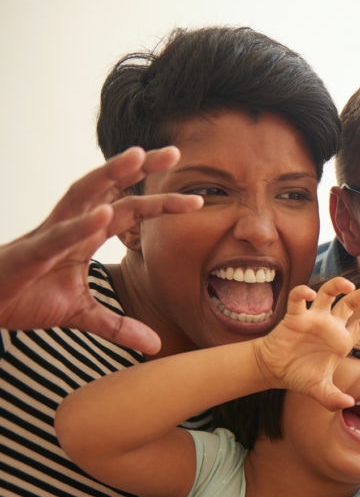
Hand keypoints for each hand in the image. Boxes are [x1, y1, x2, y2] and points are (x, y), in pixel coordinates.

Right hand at [0, 147, 202, 353]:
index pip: (129, 210)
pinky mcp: (32, 254)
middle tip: (174, 152)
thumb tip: (156, 344)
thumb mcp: (82, 314)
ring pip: (82, 195)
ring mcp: (50, 234)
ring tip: (138, 156)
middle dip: (140, 168)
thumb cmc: (27, 297)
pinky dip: (81, 225)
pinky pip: (58, 236)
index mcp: (86, 234)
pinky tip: (103, 214)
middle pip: (109, 188)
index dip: (160, 202)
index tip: (197, 201)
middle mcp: (71, 225)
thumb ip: (119, 326)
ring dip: (110, 174)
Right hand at [253, 277, 359, 408]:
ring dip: (337, 285)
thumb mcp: (321, 391)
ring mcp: (313, 318)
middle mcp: (329, 325)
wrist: (274, 371)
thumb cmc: (300, 376)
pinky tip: (309, 294)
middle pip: (350, 303)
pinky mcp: (294, 317)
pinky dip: (303, 293)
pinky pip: (298, 299)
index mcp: (341, 340)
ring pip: (328, 293)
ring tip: (348, 285)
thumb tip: (349, 405)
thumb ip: (334, 399)